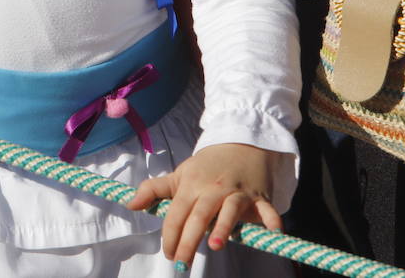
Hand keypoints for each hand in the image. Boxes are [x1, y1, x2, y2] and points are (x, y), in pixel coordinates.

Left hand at [127, 143, 281, 267]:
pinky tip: (273, 232)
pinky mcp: (260, 195)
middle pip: (199, 216)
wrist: (242, 142)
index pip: (177, 213)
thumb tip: (130, 205)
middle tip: (182, 262)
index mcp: (192, 185)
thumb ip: (154, 190)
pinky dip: (272, 220)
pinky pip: (267, 209)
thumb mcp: (180, 174)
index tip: (168, 253)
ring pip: (230, 210)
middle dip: (189, 240)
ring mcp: (237, 192)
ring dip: (224, 227)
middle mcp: (213, 189)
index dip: (170, 234)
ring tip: (216, 244)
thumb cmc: (208, 165)